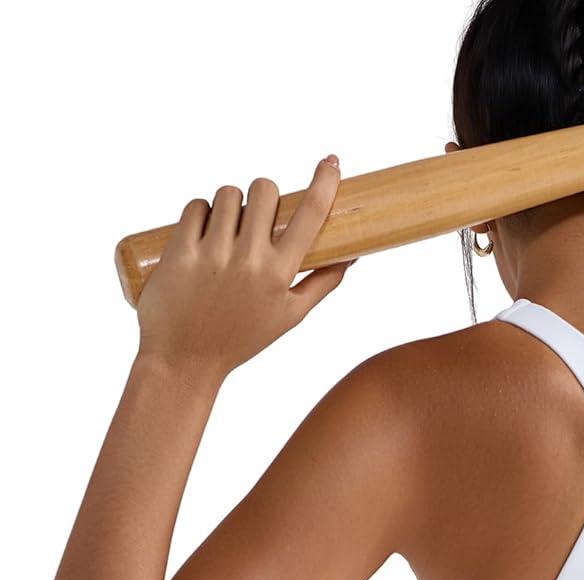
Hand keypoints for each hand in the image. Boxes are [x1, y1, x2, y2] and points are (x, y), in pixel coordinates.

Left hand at [135, 155, 356, 378]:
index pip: (309, 217)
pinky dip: (199, 213)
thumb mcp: (289, 317)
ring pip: (227, 194)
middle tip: (254, 217)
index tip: (332, 162)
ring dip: (228, 204)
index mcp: (280, 276)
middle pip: (263, 190)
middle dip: (262, 195)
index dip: (324, 184)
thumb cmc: (240, 338)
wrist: (184, 360)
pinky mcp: (180, 250)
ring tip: (224, 233)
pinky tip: (200, 236)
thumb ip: (322, 284)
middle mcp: (249, 261)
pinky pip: (195, 206)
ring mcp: (213, 254)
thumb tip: (350, 255)